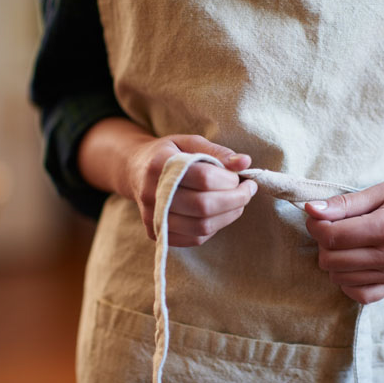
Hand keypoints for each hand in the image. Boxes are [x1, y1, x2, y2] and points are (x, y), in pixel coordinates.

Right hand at [125, 134, 256, 245]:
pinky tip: (220, 214)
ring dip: (229, 216)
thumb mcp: (190, 143)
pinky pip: (194, 239)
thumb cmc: (169, 154)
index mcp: (160, 164)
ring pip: (201, 227)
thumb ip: (217, 152)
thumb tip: (245, 162)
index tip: (242, 177)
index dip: (230, 180)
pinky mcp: (156, 233)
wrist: (135, 170)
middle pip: (204, 206)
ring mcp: (152, 216)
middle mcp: (152, 193)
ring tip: (238, 202)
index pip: (204, 178)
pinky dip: (214, 228)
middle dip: (236, 200)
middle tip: (248, 191)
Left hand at [304, 169, 383, 303]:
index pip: (333, 237)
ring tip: (344, 241)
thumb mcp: (381, 189)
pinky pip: (361, 295)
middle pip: (332, 260)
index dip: (315, 225)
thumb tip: (311, 210)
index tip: (316, 215)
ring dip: (334, 260)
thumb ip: (345, 203)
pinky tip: (351, 262)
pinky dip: (348, 281)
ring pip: (340, 278)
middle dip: (323, 242)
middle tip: (332, 226)